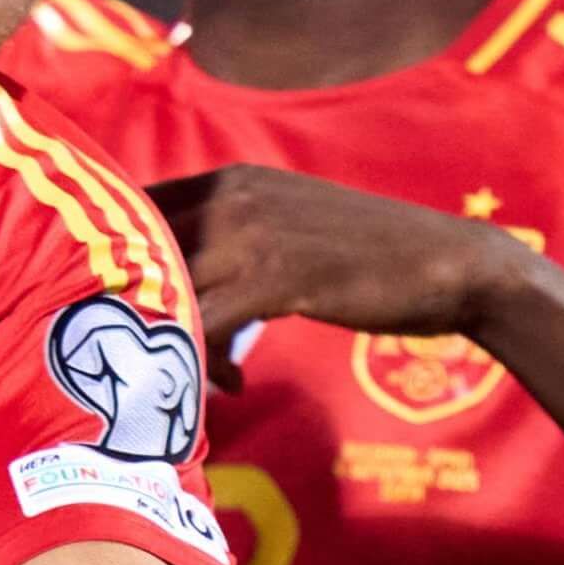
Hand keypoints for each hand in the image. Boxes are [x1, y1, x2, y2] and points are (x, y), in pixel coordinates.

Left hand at [151, 166, 527, 387]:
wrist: (451, 265)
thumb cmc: (367, 256)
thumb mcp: (287, 229)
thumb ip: (232, 241)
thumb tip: (177, 280)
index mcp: (230, 180)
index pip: (133, 209)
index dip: (112, 262)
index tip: (117, 309)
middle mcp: (231, 196)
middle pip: (134, 251)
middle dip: (129, 309)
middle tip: (143, 356)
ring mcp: (251, 233)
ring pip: (164, 289)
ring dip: (168, 342)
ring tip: (193, 376)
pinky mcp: (276, 276)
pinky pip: (204, 323)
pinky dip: (206, 362)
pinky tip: (234, 384)